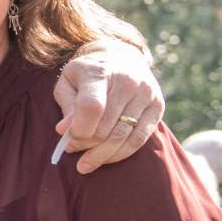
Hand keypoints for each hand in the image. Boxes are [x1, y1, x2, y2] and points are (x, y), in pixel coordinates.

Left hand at [53, 42, 163, 172]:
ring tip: (85, 163)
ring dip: (102, 155)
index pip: (91, 106)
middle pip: (107, 126)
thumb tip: (63, 131)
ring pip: (124, 136)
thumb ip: (67, 105)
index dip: (79, 129)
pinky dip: (121, 153)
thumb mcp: (68, 82)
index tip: (67, 139)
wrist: (121, 57)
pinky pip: (140, 139)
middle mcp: (127, 81)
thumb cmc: (87, 74)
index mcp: (100, 72)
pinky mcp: (158, 107)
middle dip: (86, 144)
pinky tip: (106, 158)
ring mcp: (146, 94)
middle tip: (72, 150)